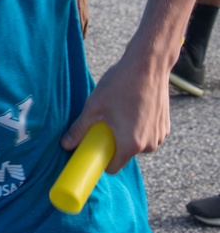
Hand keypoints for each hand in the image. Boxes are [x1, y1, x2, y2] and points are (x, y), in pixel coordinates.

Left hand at [60, 43, 170, 173]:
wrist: (149, 65)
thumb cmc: (120, 84)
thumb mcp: (94, 107)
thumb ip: (79, 129)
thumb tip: (65, 144)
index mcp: (131, 144)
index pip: (113, 167)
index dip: (101, 160)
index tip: (94, 148)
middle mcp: (149, 145)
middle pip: (125, 154)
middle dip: (114, 143)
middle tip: (106, 122)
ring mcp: (160, 136)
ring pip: (137, 144)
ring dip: (128, 134)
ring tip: (121, 111)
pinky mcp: (165, 126)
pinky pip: (148, 134)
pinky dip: (140, 126)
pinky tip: (134, 108)